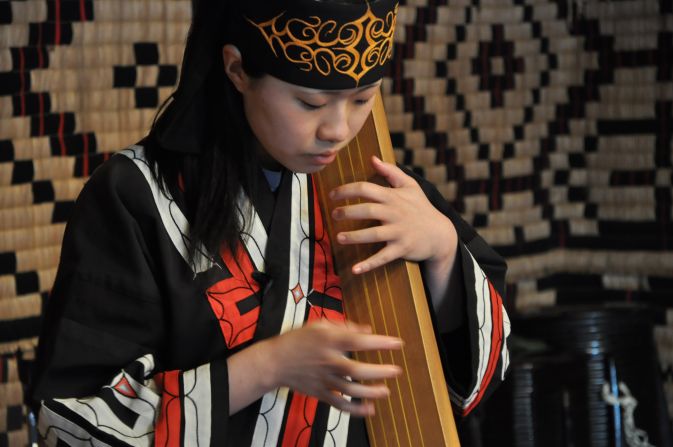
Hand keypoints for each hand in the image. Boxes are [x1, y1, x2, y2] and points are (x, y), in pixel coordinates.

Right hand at [267, 320, 402, 415]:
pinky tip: (370, 409)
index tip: (398, 343)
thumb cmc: (299, 340)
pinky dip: (356, 410)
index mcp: (329, 341)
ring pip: (351, 390)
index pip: (359, 341)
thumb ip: (345, 327)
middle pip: (357, 369)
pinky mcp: (321, 393)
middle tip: (396, 371)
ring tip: (386, 391)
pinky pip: (340, 405)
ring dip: (371, 392)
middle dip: (380, 371)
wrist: (275, 361)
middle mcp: (329, 361)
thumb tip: (368, 330)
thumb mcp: (320, 325)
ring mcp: (325, 379)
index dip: (381, 342)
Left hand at [329, 156, 457, 274]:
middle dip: (348, 212)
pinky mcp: (402, 249)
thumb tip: (372, 158)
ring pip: (373, 234)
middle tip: (334, 215)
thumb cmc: (421, 207)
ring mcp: (399, 232)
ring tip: (339, 238)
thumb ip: (391, 171)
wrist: (441, 233)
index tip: (332, 195)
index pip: (366, 189)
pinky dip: (368, 264)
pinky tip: (354, 270)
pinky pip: (383, 257)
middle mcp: (395, 213)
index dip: (346, 190)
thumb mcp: (410, 185)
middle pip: (368, 210)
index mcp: (393, 197)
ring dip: (354, 236)